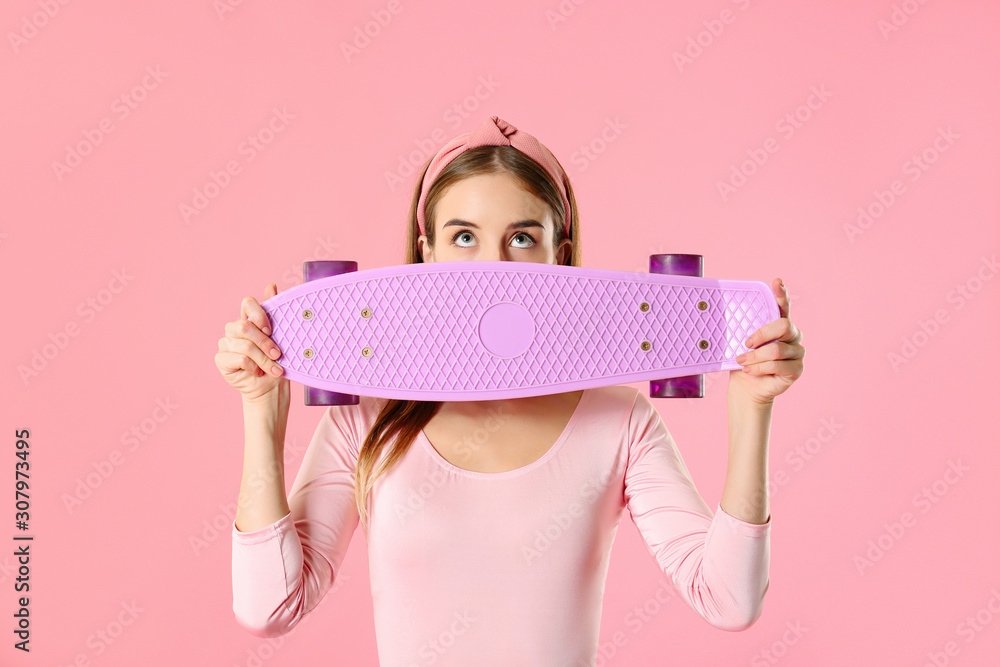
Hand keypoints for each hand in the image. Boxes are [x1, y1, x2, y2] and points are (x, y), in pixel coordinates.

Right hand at [215, 283, 287, 401]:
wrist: (271, 388)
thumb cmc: (276, 362)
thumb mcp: (281, 337)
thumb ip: (274, 312)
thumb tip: (271, 285)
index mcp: (249, 320)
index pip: (247, 303)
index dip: (259, 314)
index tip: (271, 329)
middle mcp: (235, 329)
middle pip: (245, 326)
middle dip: (265, 342)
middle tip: (278, 354)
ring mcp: (225, 343)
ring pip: (245, 345)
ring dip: (264, 359)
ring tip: (275, 369)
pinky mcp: (221, 359)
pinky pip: (239, 358)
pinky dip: (254, 367)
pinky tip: (258, 373)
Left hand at [730, 278, 804, 404]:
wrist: (746, 387)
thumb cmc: (744, 361)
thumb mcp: (739, 342)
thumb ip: (741, 329)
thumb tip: (720, 314)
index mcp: (779, 324)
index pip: (783, 305)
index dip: (781, 293)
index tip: (776, 282)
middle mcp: (793, 335)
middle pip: (784, 325)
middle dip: (762, 334)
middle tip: (746, 343)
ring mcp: (797, 352)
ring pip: (777, 349)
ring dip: (755, 357)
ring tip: (742, 362)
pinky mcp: (796, 369)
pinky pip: (777, 365)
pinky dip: (760, 368)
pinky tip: (749, 371)